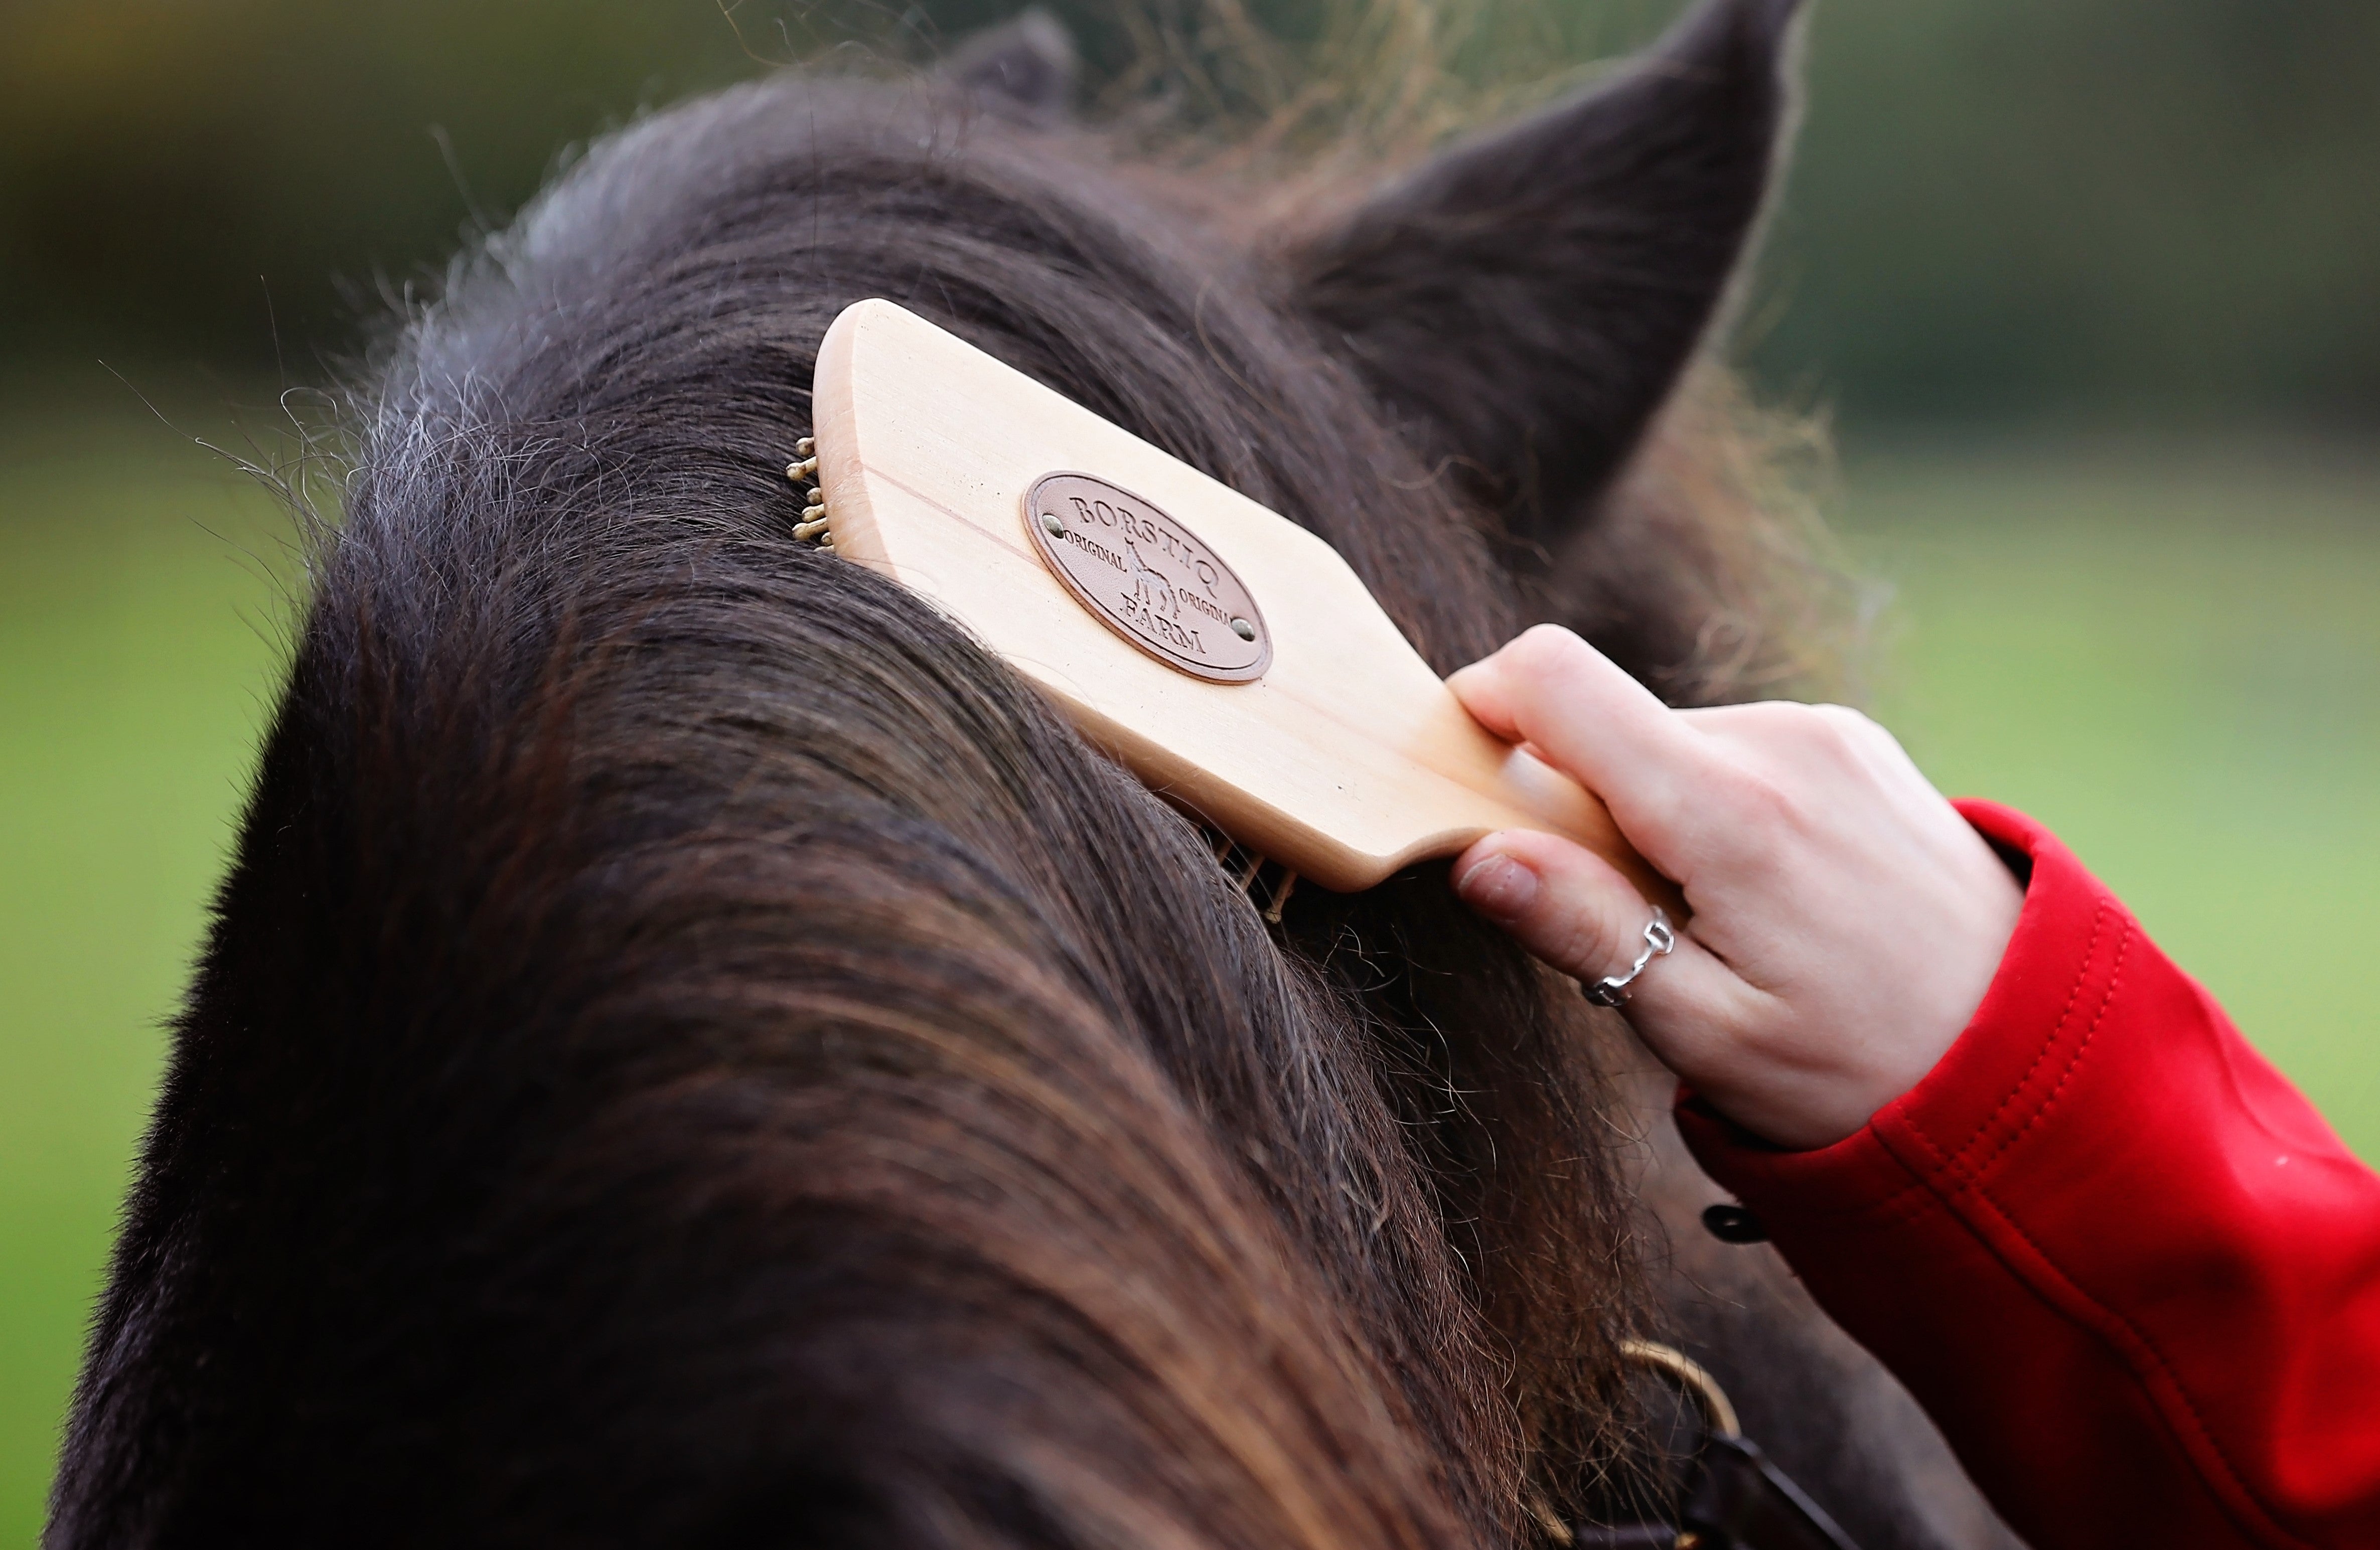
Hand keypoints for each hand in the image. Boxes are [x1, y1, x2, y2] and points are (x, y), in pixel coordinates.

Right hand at [1448, 625, 2024, 1149]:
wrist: (2032, 1064)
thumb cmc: (1862, 1073)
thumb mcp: (1706, 1034)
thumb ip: (1587, 931)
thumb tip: (1478, 854)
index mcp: (1731, 810)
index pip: (1554, 679)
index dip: (1479, 706)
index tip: (1461, 774)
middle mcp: (1781, 741)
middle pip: (1606, 724)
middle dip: (1578, 808)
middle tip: (1631, 924)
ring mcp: (1826, 733)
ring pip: (1669, 741)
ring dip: (1651, 816)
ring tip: (1714, 925)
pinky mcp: (1852, 742)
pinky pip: (1734, 750)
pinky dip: (1711, 810)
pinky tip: (1764, 899)